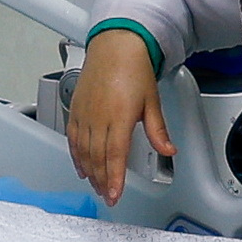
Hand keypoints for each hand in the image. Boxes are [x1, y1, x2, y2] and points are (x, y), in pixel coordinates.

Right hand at [68, 33, 170, 206]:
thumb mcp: (152, 100)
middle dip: (102, 180)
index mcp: (120, 115)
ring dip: (90, 172)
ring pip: (83, 151)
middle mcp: (99, 116)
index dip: (114, 178)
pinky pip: (72, 138)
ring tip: (97, 186)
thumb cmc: (133, 69)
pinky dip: (76, 156)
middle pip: (98, 157)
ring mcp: (85, 113)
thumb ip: (158, 130)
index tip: (114, 194)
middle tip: (108, 196)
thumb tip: (169, 150)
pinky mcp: (76, 109)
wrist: (115, 46)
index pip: (115, 155)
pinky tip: (81, 167)